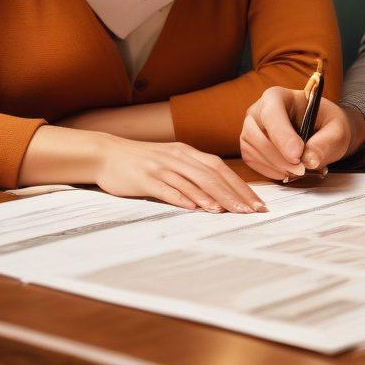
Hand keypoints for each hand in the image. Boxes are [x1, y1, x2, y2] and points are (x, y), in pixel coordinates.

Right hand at [94, 134, 266, 213]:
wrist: (107, 154)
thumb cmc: (141, 162)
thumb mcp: (170, 162)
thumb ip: (191, 173)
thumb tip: (218, 192)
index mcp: (187, 153)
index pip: (220, 168)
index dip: (240, 185)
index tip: (256, 203)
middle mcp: (178, 157)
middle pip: (212, 175)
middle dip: (234, 193)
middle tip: (251, 211)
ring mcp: (162, 166)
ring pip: (193, 181)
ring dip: (213, 197)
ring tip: (230, 212)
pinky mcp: (145, 178)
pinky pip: (168, 188)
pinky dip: (183, 198)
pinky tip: (196, 209)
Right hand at [240, 87, 364, 181]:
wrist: (321, 131)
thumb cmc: (326, 124)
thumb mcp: (337, 130)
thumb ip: (326, 143)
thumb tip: (309, 160)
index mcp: (278, 96)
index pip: (272, 114)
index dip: (282, 136)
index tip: (297, 156)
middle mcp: (259, 109)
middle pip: (257, 134)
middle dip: (279, 157)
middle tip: (302, 170)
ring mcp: (251, 127)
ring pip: (252, 149)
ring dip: (275, 166)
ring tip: (298, 171)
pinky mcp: (249, 145)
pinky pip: (252, 160)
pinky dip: (269, 170)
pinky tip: (287, 171)